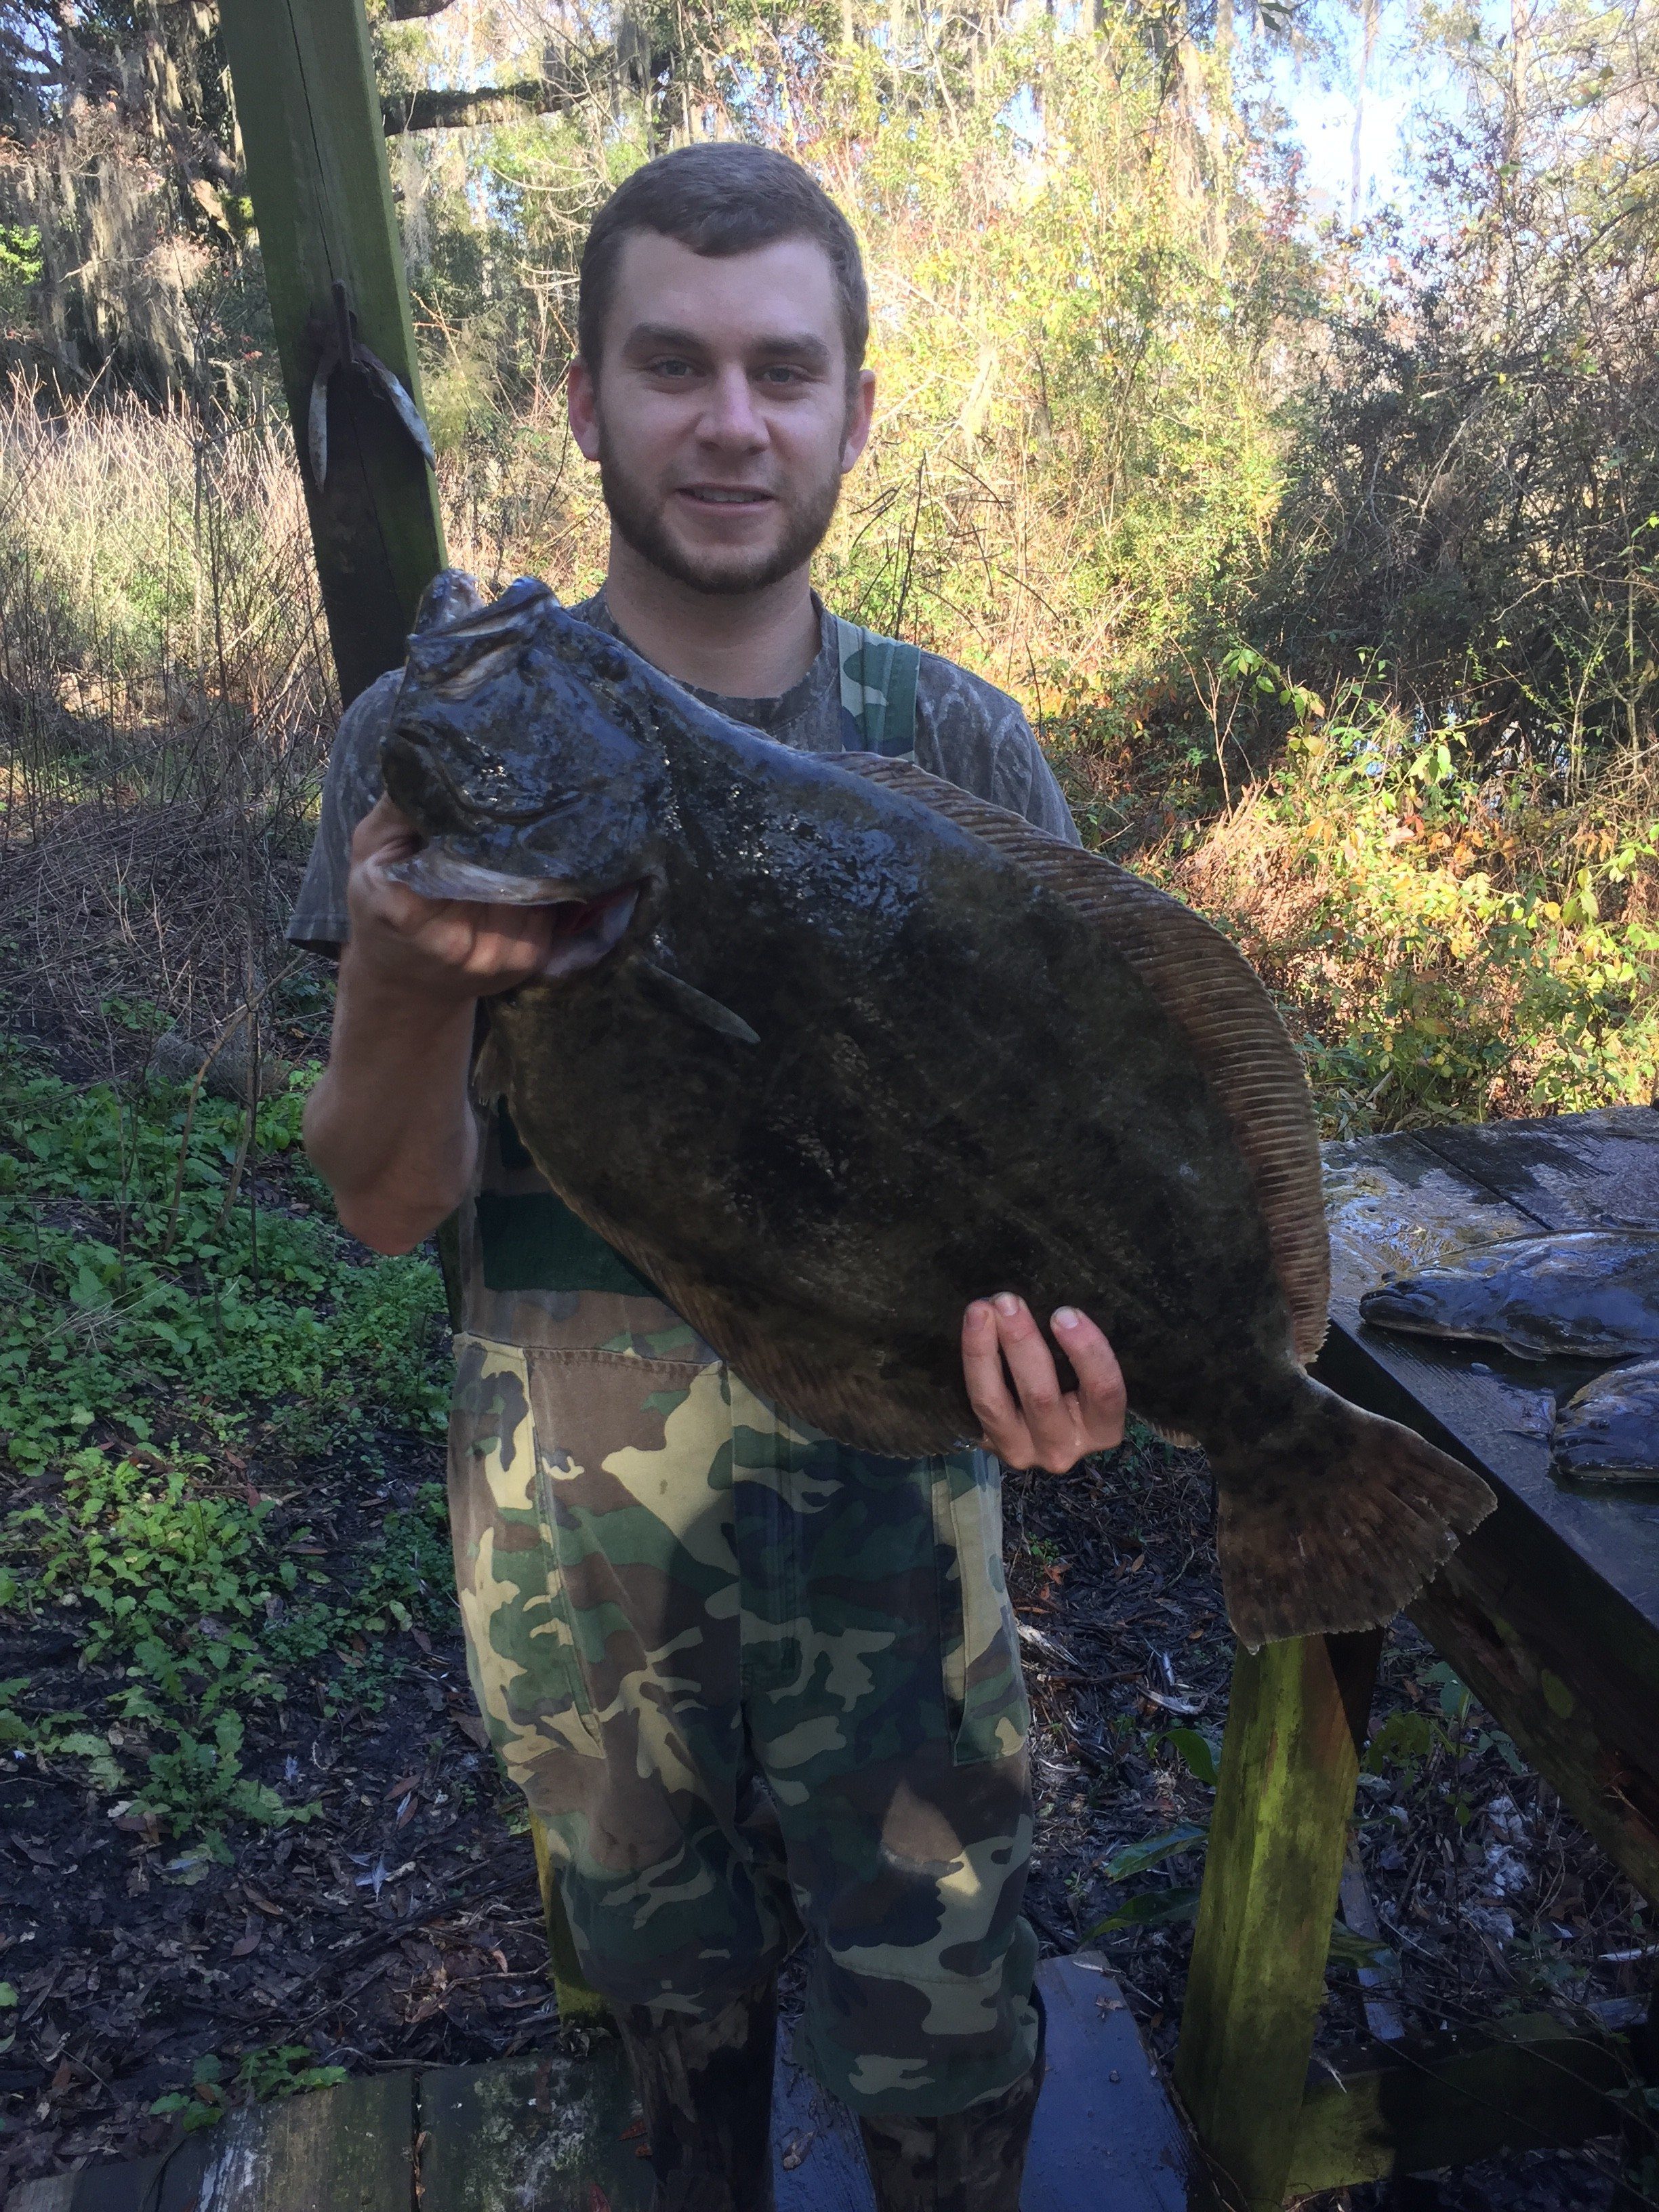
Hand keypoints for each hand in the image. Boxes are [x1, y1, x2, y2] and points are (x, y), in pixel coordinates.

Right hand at [344, 795, 558, 1000]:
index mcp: (406, 909)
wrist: (406, 984)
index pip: (458, 848)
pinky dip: (545, 880)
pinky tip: (538, 859)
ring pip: (535, 884)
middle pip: (504, 866)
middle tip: (530, 789)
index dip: (483, 815)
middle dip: (516, 830)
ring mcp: (499, 956)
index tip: (496, 785)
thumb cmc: (380, 908)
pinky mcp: (530, 962)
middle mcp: (458, 941)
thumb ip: (398, 808)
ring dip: (538, 854)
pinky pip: (550, 906)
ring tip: (538, 820)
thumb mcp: (370, 852)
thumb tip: (440, 757)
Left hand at [962, 1294, 1125, 1472]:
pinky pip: (972, 1404)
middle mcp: (1061, 1449)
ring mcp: (1021, 1452)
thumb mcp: (1088, 1378)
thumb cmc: (1076, 1388)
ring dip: (984, 1351)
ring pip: (994, 1402)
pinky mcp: (988, 1445)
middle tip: (1007, 1302)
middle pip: (1041, 1397)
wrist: (1038, 1431)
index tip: (1065, 1313)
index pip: (1104, 1391)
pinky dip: (970, 1364)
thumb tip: (1055, 1307)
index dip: (1086, 1351)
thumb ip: (1078, 1353)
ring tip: (980, 1311)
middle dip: (1022, 1342)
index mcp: (1102, 1430)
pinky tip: (970, 1330)